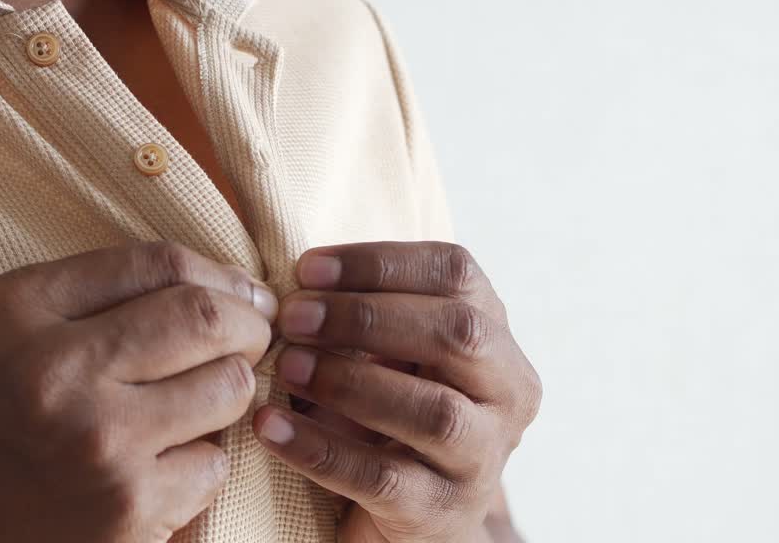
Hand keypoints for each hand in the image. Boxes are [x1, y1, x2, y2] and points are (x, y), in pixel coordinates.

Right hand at [0, 241, 277, 542]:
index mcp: (22, 310)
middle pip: (207, 318)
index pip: (159, 263)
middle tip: (254, 339)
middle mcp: (55, 370)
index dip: (221, 274)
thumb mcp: (10, 324)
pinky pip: (216, 463)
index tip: (243, 291)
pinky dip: (203, 460)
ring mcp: (97, 443)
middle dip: (251, 325)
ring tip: (203, 400)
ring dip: (232, 391)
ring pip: (229, 389)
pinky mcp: (128, 507)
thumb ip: (99, 287)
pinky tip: (165, 462)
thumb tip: (224, 282)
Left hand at [250, 242, 540, 541]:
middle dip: (366, 318)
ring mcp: (482, 458)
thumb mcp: (394, 353)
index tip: (307, 267)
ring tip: (285, 367)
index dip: (380, 263)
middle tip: (293, 317)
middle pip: (457, 334)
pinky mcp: (441, 512)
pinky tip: (271, 426)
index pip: (455, 273)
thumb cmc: (391, 411)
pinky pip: (383, 478)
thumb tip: (296, 284)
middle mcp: (507, 393)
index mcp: (494, 335)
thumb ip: (366, 311)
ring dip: (348, 382)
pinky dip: (320, 448)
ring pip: (433, 412)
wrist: (414, 515)